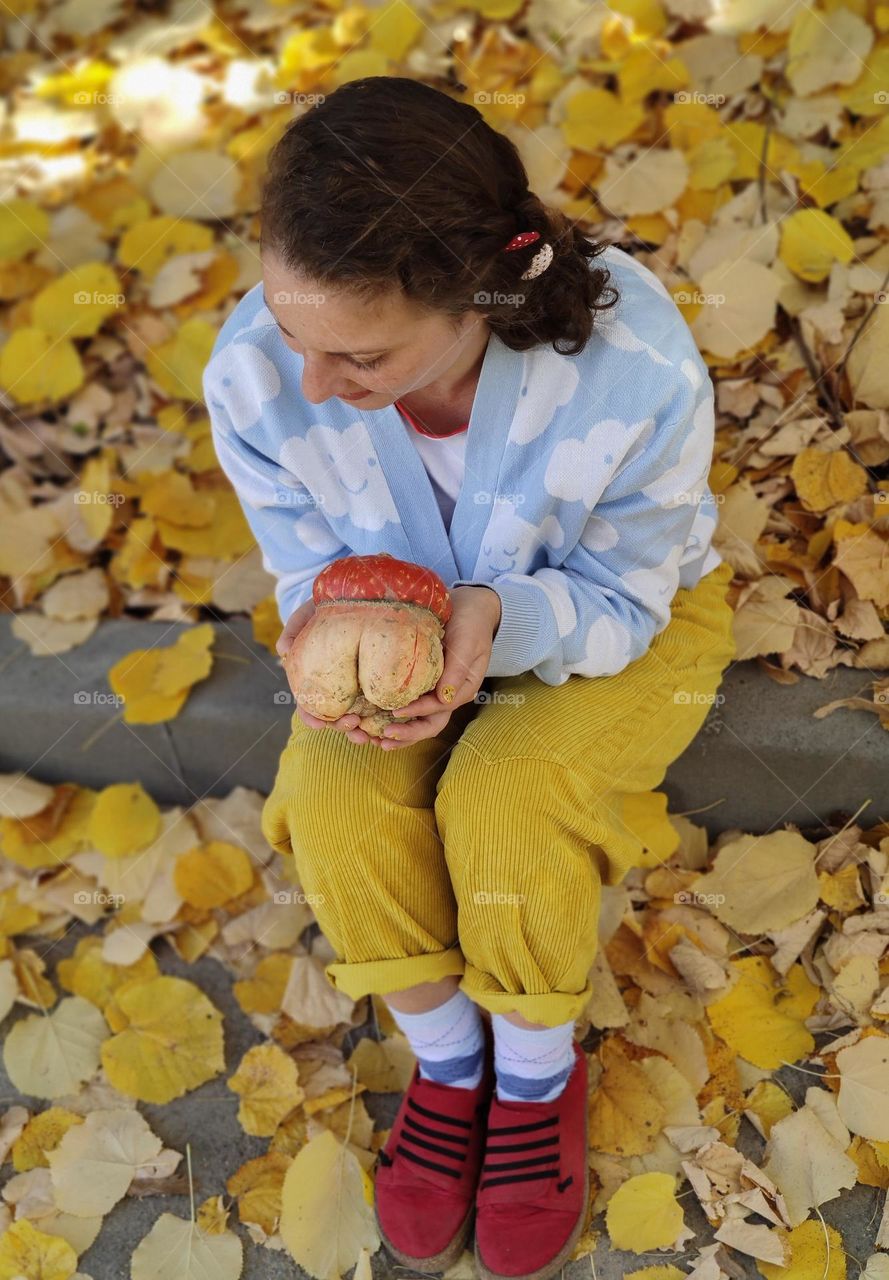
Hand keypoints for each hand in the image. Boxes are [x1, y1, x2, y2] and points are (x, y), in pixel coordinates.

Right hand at [277, 600, 376, 745]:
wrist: (357, 598)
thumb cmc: (324, 608)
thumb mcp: (307, 615)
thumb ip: (294, 630)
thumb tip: (283, 651)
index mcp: (315, 681)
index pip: (309, 706)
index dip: (312, 718)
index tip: (320, 724)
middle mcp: (336, 691)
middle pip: (335, 718)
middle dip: (341, 727)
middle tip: (353, 724)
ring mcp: (358, 690)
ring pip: (357, 719)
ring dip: (361, 731)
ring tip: (370, 734)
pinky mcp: (378, 685)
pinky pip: (381, 709)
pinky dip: (382, 722)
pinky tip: (390, 727)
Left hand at [376, 585, 501, 750]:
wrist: (467, 609)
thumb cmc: (470, 623)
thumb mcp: (468, 642)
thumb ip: (457, 669)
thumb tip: (443, 697)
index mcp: (461, 689)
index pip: (440, 708)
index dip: (419, 712)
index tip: (397, 712)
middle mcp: (447, 695)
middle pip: (429, 724)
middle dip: (407, 734)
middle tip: (383, 738)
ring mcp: (434, 692)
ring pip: (418, 721)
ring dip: (398, 733)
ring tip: (374, 740)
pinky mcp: (421, 684)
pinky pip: (407, 705)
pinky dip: (392, 717)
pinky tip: (373, 722)